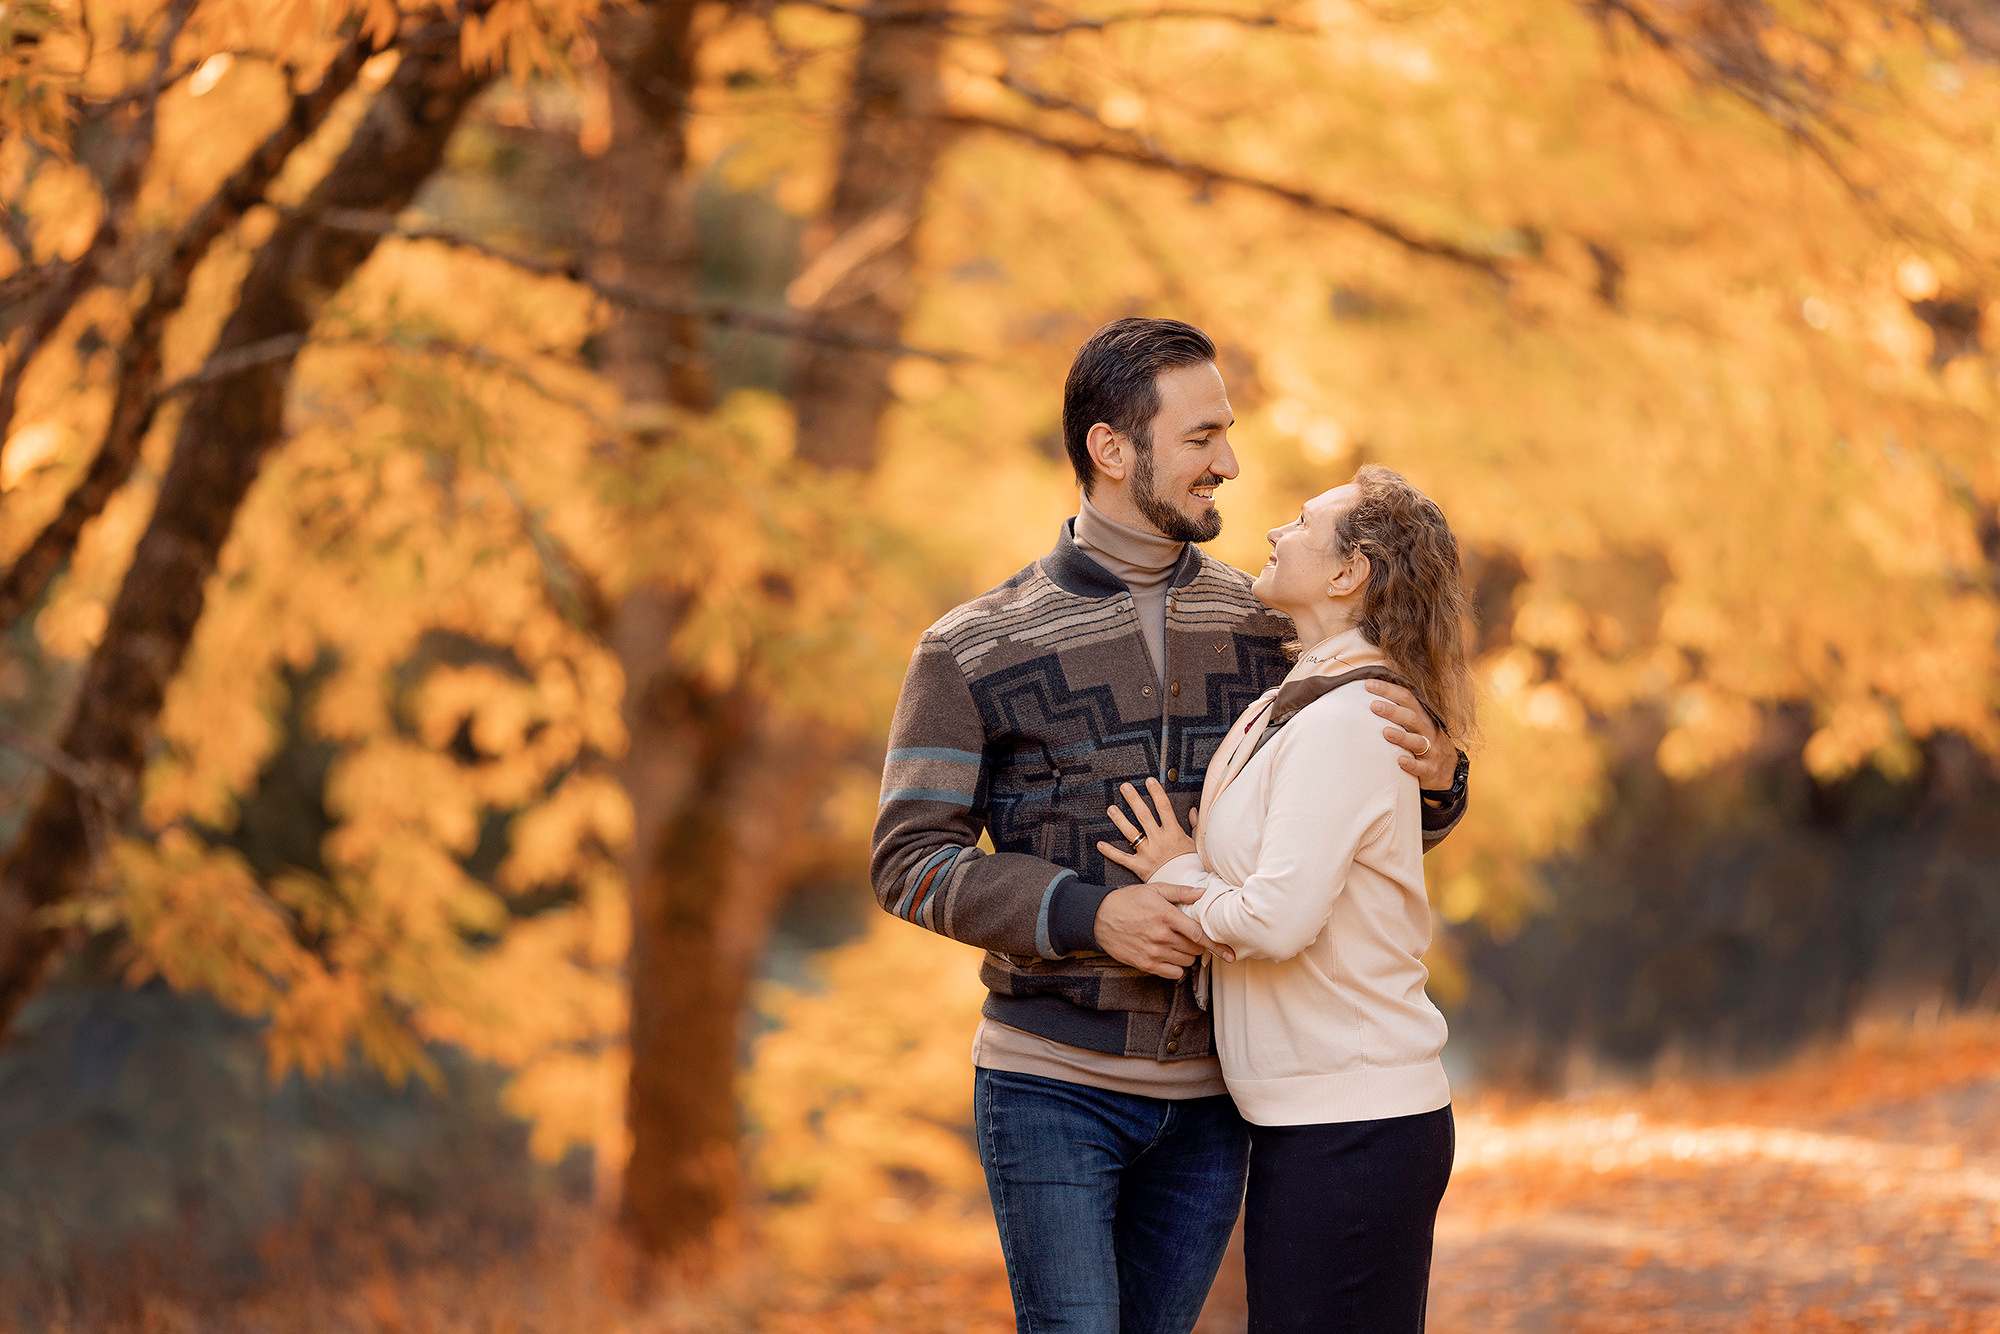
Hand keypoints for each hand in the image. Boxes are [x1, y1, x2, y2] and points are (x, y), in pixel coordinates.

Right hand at [1092, 883, 1233, 977]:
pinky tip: (1169, 956)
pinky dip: (1176, 967)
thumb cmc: (1129, 900)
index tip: (1230, 954)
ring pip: (1186, 963)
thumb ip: (1181, 892)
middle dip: (1197, 945)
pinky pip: (1173, 974)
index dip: (1217, 945)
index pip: (1198, 935)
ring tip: (1176, 944)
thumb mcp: (1154, 889)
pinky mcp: (1145, 964)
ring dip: (1187, 956)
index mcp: (1166, 916)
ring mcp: (1153, 952)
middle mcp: (1161, 936)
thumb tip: (1203, 893)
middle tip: (1188, 936)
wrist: (1099, 917)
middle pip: (1195, 950)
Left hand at [1096, 778, 1196, 879]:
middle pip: (1144, 816)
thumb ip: (1193, 826)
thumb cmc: (1192, 864)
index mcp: (1174, 833)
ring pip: (1131, 833)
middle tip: (1124, 787)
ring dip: (1119, 820)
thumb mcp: (1196, 843)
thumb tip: (1193, 810)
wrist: (1187, 886)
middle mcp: (1159, 841)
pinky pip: (1122, 858)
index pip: (1164, 808)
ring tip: (1110, 808)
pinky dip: (1110, 852)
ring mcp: (1148, 854)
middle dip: (1133, 800)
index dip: (1156, 793)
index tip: (1149, 780)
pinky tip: (1100, 844)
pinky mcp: (1139, 867)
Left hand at [1365, 680, 1456, 789]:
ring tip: (1385, 732)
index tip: (1369, 684)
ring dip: (1401, 737)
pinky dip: (1411, 764)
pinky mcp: (1430, 770)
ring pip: (1417, 742)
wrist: (1448, 770)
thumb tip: (1370, 695)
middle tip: (1374, 705)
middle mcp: (1427, 731)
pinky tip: (1400, 761)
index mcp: (1422, 717)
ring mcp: (1430, 751)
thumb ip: (1399, 712)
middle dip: (1393, 711)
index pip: (1407, 699)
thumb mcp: (1417, 724)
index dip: (1389, 690)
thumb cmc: (1424, 741)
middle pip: (1411, 718)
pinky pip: (1421, 767)